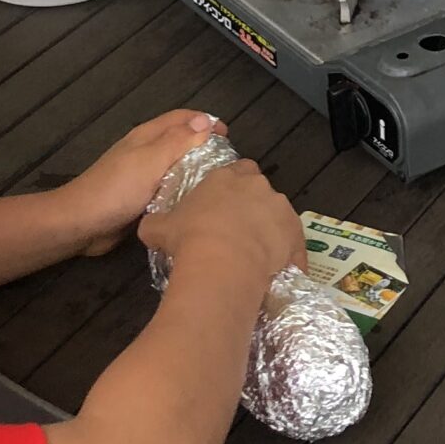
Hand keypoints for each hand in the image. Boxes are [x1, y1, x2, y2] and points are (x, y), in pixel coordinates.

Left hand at [61, 109, 221, 256]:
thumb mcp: (150, 161)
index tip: (229, 137)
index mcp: (146, 136)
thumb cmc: (116, 189)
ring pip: (174, 165)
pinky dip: (183, 190)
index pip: (181, 118)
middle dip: (204, 146)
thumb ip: (177, 141)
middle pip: (179, 140)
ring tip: (218, 184)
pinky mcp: (139, 197)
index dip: (206, 122)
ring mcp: (141, 175)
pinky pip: (167, 187)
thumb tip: (204, 121)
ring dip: (195, 169)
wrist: (81, 224)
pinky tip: (196, 203)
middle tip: (228, 164)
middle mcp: (145, 151)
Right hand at [138, 152, 302, 284]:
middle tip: (237, 231)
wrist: (222, 262)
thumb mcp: (159, 229)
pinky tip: (276, 273)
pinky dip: (288, 257)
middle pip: (260, 190)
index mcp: (226, 177)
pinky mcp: (295, 234)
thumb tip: (149, 228)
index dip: (233, 186)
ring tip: (255, 255)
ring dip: (270, 230)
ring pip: (278, 215)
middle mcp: (258, 186)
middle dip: (252, 207)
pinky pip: (294, 245)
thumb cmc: (189, 238)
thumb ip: (156, 223)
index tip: (225, 204)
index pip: (237, 169)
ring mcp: (280, 208)